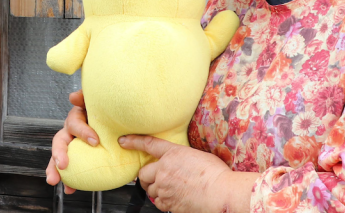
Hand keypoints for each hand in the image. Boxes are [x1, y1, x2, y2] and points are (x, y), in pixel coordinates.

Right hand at [45, 90, 99, 193]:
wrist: (116, 125)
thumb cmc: (105, 112)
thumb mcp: (97, 102)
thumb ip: (86, 97)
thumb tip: (73, 96)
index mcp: (77, 118)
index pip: (75, 123)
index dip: (83, 132)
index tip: (95, 141)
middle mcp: (70, 132)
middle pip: (59, 141)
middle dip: (58, 154)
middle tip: (62, 165)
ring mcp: (72, 146)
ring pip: (58, 157)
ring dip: (54, 168)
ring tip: (53, 180)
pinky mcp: (76, 159)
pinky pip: (70, 170)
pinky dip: (69, 181)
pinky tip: (70, 189)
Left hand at [119, 135, 257, 212]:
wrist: (222, 193)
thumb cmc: (216, 175)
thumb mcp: (198, 156)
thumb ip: (182, 158)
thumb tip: (179, 162)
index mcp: (173, 154)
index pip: (148, 144)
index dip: (133, 141)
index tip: (123, 141)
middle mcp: (164, 170)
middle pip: (143, 174)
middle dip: (146, 177)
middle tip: (155, 179)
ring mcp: (164, 187)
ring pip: (149, 190)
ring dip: (155, 190)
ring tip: (169, 190)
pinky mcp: (167, 203)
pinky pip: (157, 202)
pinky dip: (162, 201)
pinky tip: (173, 199)